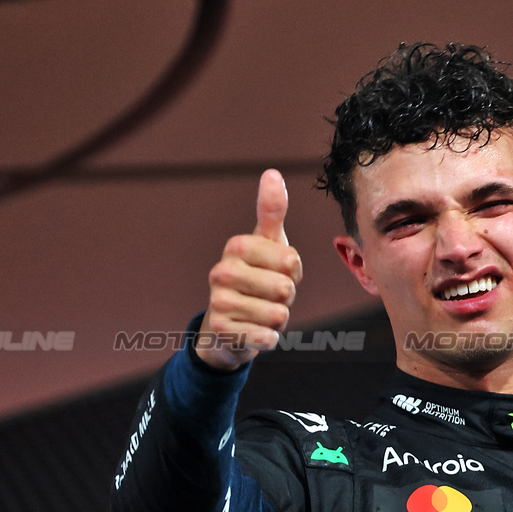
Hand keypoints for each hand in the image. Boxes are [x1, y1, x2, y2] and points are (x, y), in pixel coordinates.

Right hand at [196, 169, 303, 370]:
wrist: (227, 325)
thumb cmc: (256, 277)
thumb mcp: (267, 243)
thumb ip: (271, 211)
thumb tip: (272, 173)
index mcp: (236, 247)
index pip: (291, 261)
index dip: (293, 272)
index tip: (276, 272)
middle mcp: (221, 272)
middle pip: (285, 289)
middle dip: (286, 297)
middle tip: (269, 296)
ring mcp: (219, 302)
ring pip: (278, 314)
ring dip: (278, 319)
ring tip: (262, 313)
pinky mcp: (222, 331)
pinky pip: (266, 337)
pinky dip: (269, 338)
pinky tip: (256, 332)